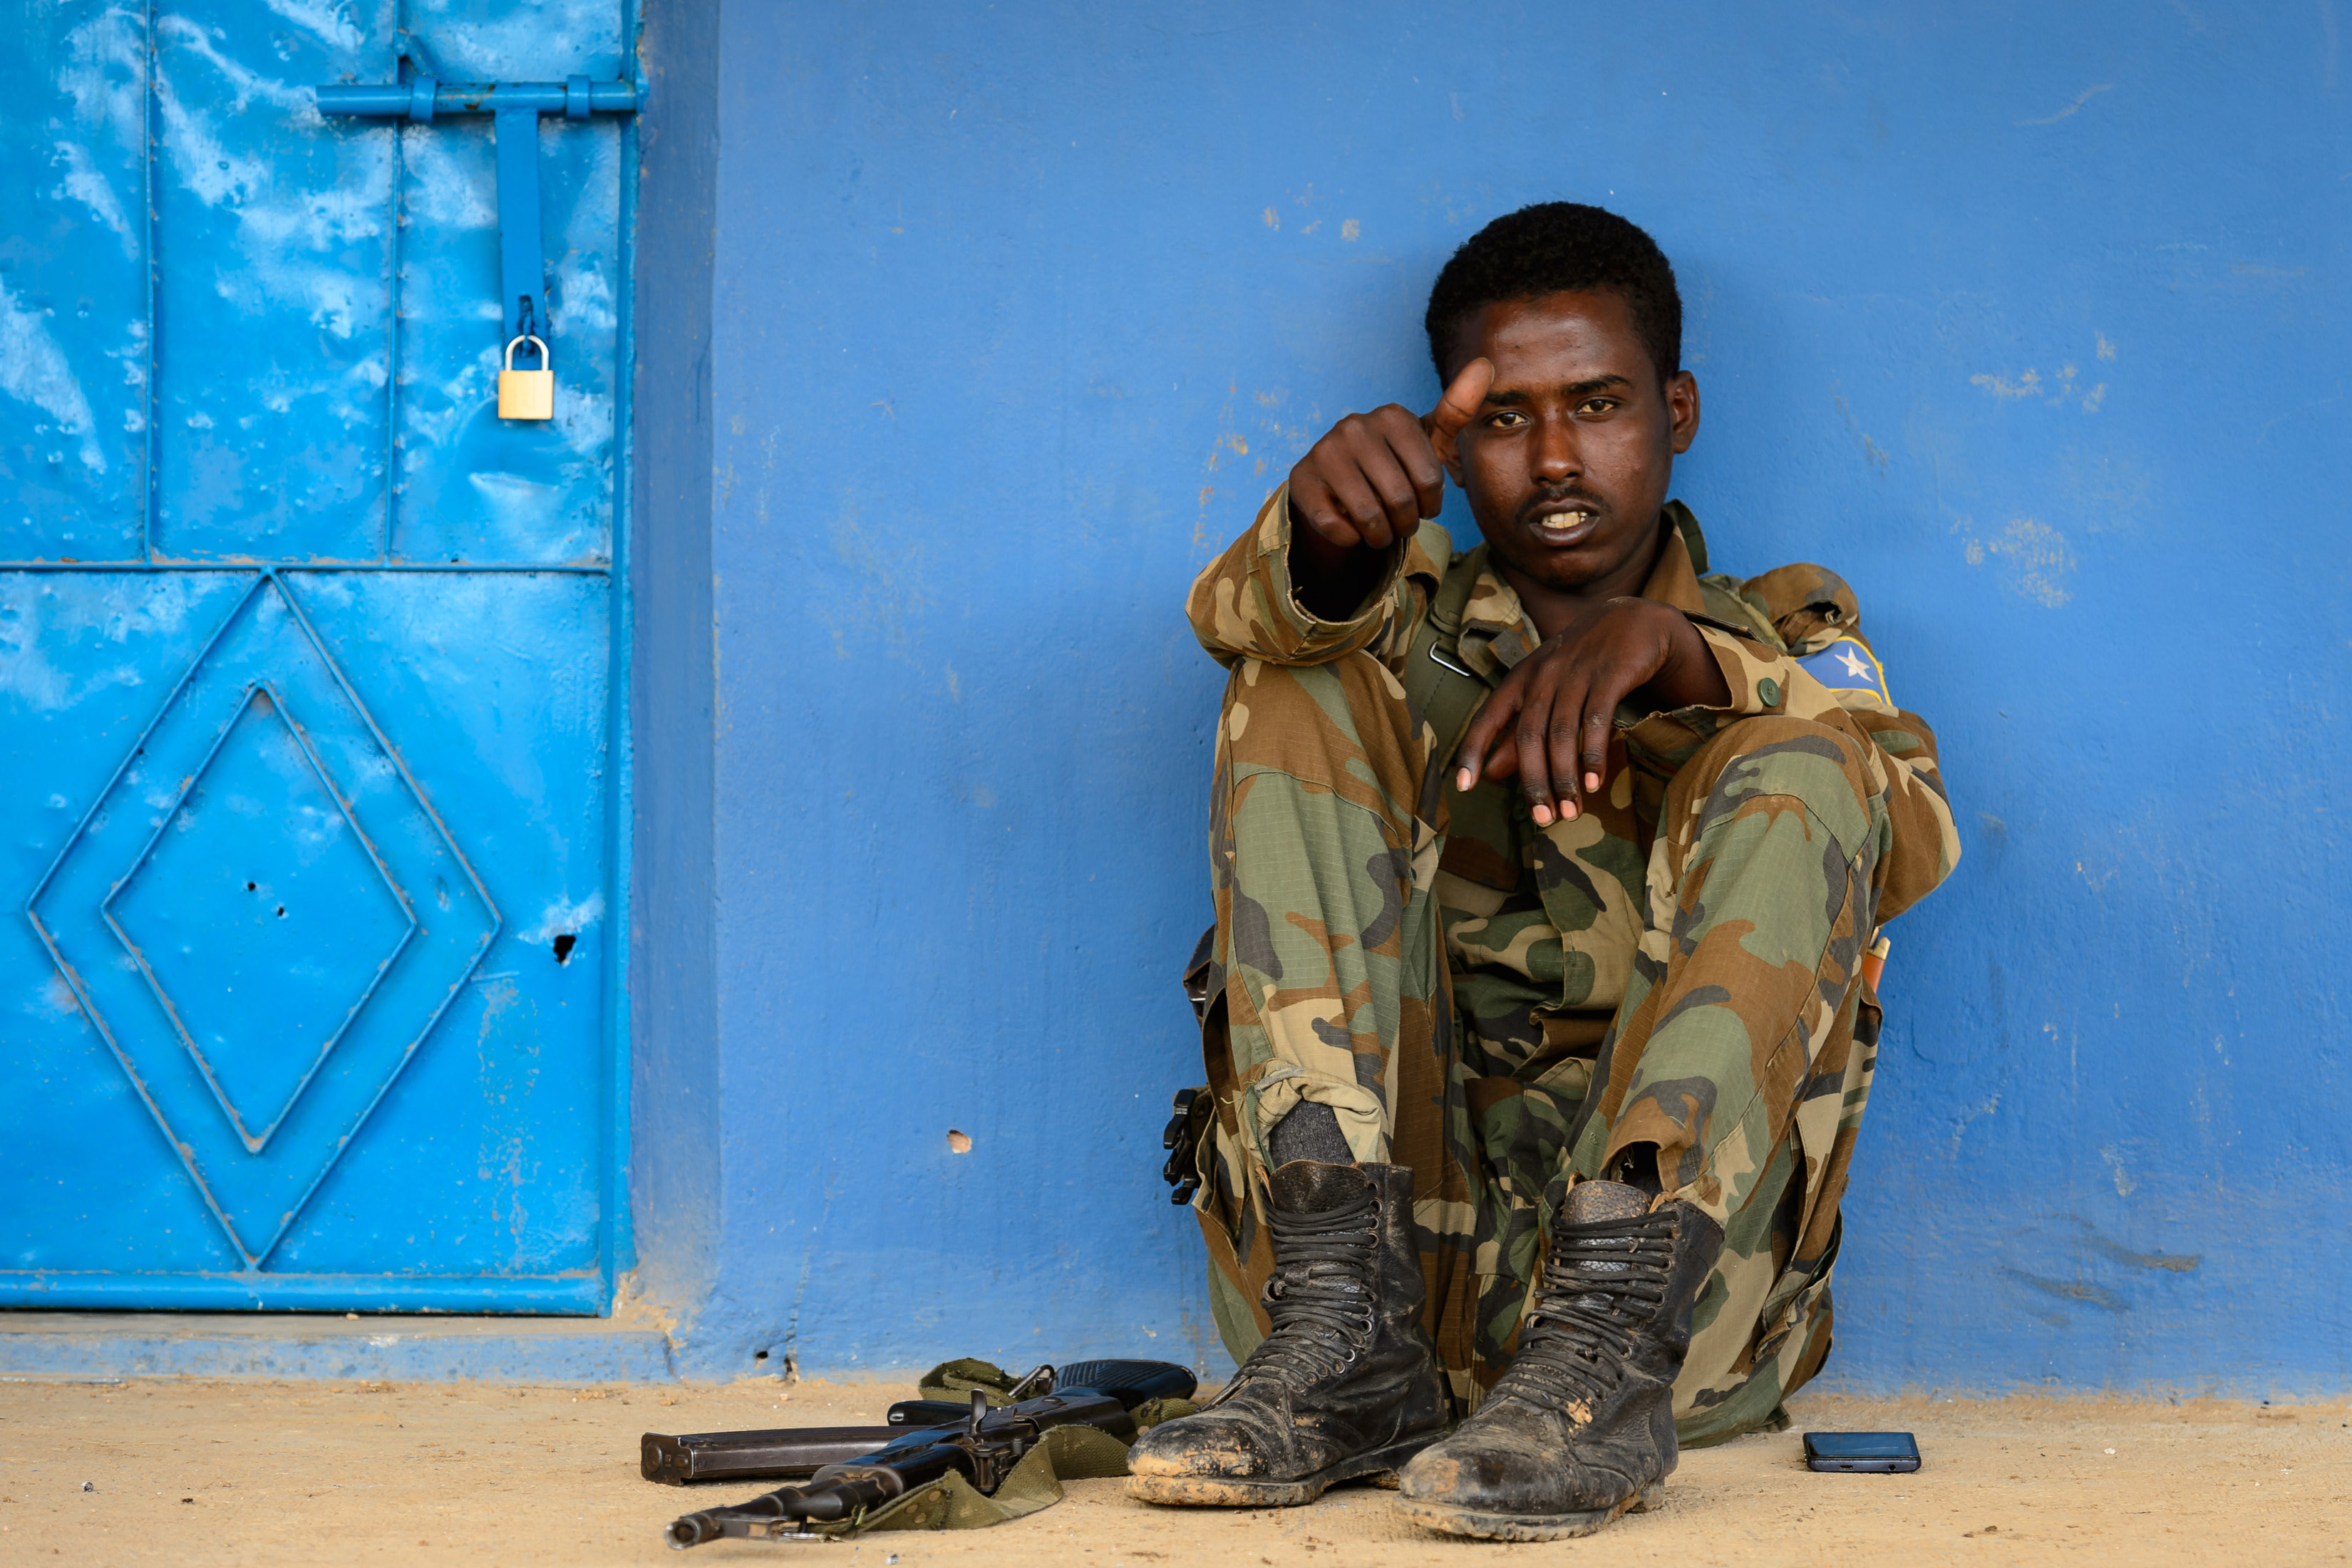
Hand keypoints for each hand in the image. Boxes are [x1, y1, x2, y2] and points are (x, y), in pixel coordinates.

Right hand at [1287, 359, 1494, 571]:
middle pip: (1401, 500)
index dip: (1430, 504)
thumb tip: (1485, 364)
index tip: (1422, 503)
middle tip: (1400, 523)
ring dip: (1380, 536)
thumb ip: (1458, 409)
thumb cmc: (1393, 462)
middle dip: (1406, 524)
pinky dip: (1350, 539)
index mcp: (1391, 415)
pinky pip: (1337, 528)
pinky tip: (1349, 527)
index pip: (1430, 480)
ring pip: (1369, 517)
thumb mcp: (1427, 440)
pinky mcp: (1302, 480)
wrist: (1337, 482)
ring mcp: (1324, 451)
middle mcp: (1355, 426)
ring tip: (1380, 530)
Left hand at [1451, 599, 1731, 824]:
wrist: (1632, 622)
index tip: (1464, 786)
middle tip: (1542, 819)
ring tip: (1570, 812)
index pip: (1488, 717)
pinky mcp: (1609, 675)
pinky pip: (1596, 721)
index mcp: (1520, 679)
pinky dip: (1592, 755)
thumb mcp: (1544, 692)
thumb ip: (1519, 732)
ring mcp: (1576, 674)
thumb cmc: (1581, 664)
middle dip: (1533, 781)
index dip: (1473, 751)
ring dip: (1565, 777)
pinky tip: (1594, 782)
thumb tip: (1490, 773)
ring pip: (1562, 733)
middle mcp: (1543, 675)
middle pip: (1528, 735)